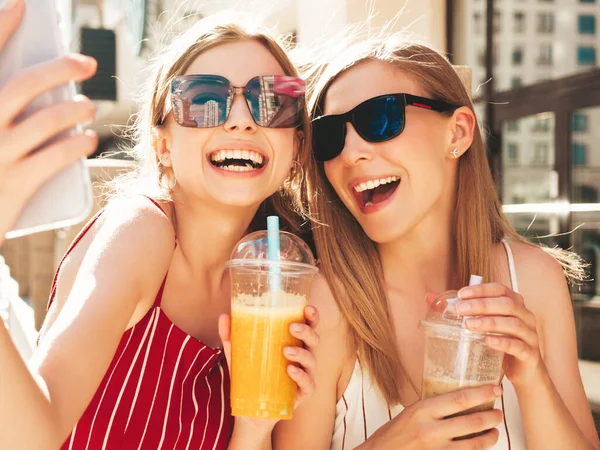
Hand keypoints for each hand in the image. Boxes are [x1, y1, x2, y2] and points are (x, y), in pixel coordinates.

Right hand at [0, 0, 97, 243]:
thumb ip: (4, 104)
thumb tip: (42, 82)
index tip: (22, 4)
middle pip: (23, 85)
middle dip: (60, 68)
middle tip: (88, 63)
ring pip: (45, 121)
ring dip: (75, 109)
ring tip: (88, 106)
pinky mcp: (15, 185)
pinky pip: (55, 157)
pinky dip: (77, 144)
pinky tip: (89, 139)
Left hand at [218, 305, 319, 429]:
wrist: (250, 413)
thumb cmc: (250, 377)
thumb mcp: (238, 356)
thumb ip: (231, 337)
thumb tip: (224, 316)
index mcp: (293, 343)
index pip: (308, 326)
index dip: (312, 316)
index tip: (307, 307)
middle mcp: (303, 357)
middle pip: (314, 340)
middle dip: (307, 331)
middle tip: (292, 327)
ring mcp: (305, 376)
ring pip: (312, 360)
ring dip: (302, 353)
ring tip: (286, 352)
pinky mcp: (302, 394)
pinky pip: (309, 384)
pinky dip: (301, 376)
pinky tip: (291, 371)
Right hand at [362, 385, 503, 448]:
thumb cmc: (392, 435)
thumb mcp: (409, 414)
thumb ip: (431, 409)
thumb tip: (456, 400)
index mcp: (422, 411)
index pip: (459, 399)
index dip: (481, 394)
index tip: (495, 389)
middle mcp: (431, 430)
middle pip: (472, 421)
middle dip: (492, 416)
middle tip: (499, 412)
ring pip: (475, 444)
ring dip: (490, 436)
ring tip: (495, 431)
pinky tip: (481, 446)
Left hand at [456, 283, 543, 386]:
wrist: (523, 372)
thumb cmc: (501, 342)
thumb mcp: (482, 324)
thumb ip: (459, 309)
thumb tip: (430, 297)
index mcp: (514, 303)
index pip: (499, 289)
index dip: (481, 289)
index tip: (461, 293)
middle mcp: (525, 316)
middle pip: (506, 304)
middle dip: (481, 305)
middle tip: (460, 310)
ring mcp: (530, 334)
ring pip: (512, 323)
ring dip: (489, 322)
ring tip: (468, 325)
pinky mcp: (530, 354)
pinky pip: (518, 345)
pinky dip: (502, 342)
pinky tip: (487, 341)